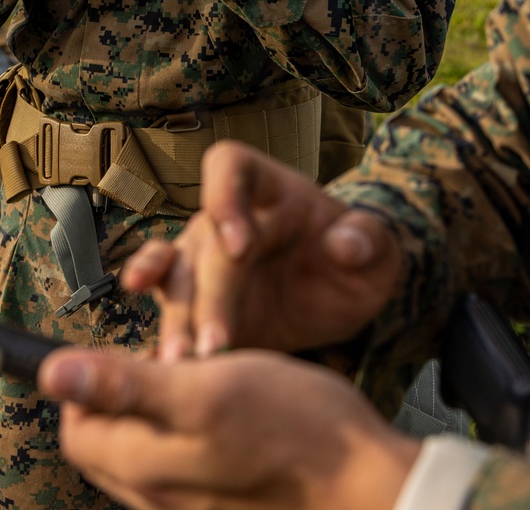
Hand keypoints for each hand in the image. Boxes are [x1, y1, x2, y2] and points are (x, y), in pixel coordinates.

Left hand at [40, 347, 419, 509]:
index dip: (95, 378)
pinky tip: (231, 415)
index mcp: (143, 466)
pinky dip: (190, 436)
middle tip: (174, 358)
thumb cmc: (292, 426)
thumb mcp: (205, 387)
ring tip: (207, 380)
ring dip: (160, 415)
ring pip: (146, 455)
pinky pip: (182, 470)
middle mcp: (156, 499)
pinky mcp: (221, 506)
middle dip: (124, 397)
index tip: (138, 347)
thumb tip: (51, 374)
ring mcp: (190, 509)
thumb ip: (126, 384)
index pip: (77, 426)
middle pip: (107, 444)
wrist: (363, 483)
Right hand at [122, 142, 401, 361]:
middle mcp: (227, 219)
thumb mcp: (379, 248)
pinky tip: (151, 356)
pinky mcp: (198, 303)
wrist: (340, 291)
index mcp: (271, 190)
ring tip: (177, 362)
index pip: (231, 167)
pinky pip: (168, 309)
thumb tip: (346, 245)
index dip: (225, 197)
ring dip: (176, 320)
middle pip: (205, 245)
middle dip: (208, 296)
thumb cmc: (356, 257)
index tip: (239, 245)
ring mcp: (205, 259)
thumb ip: (369, 239)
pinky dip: (158, 326)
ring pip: (177, 281)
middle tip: (214, 344)